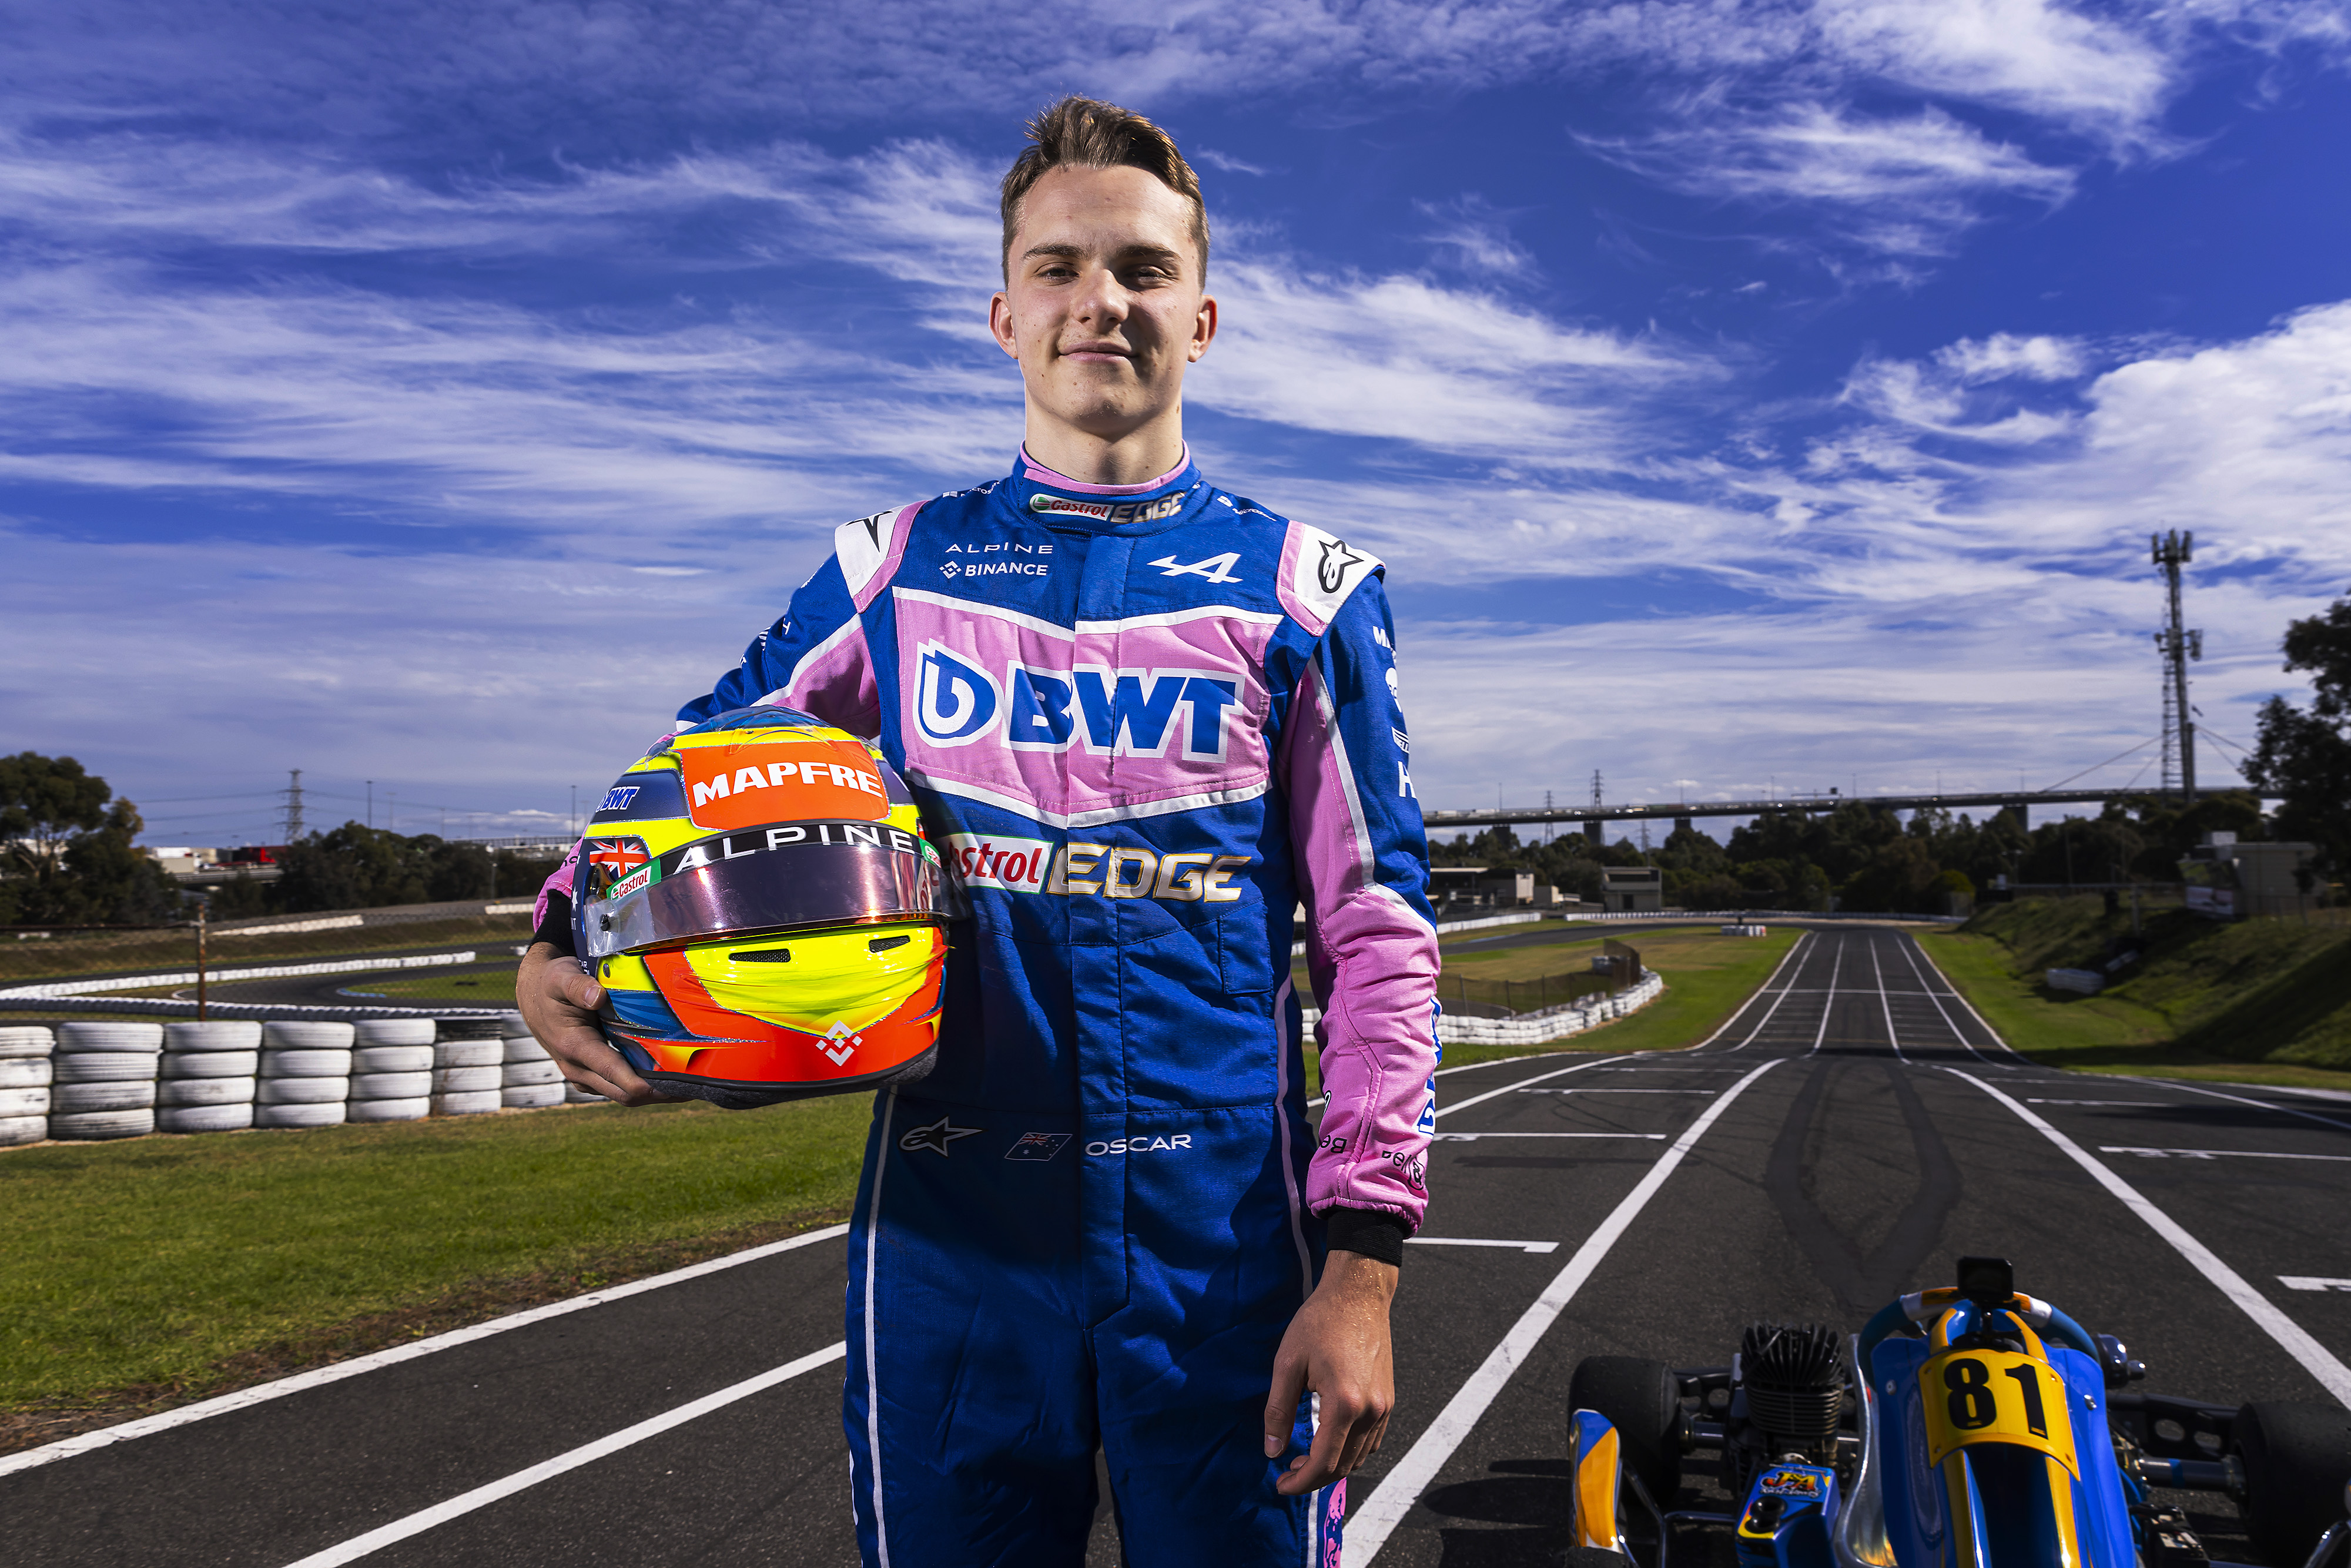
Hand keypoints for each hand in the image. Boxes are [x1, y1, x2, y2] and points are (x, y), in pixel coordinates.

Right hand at [515, 943, 679, 1105]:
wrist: (533, 995)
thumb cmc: (552, 985)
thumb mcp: (561, 978)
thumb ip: (578, 987)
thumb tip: (598, 997)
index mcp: (575, 1047)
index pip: (615, 1075)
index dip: (645, 1085)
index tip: (675, 1084)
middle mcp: (578, 1068)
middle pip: (623, 1094)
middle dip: (658, 1094)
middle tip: (694, 1087)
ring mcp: (583, 1074)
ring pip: (621, 1095)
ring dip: (652, 1094)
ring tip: (688, 1085)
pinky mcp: (589, 1073)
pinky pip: (616, 1087)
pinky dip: (641, 1086)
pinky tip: (665, 1077)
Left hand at [1262, 1249, 1398, 1495]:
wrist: (1358, 1294)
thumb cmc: (1320, 1322)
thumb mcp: (1288, 1363)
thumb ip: (1278, 1411)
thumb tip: (1272, 1451)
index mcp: (1344, 1404)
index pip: (1323, 1463)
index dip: (1299, 1482)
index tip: (1279, 1485)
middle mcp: (1370, 1411)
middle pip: (1343, 1467)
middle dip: (1313, 1479)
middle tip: (1287, 1473)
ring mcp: (1384, 1407)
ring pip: (1360, 1458)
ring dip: (1332, 1467)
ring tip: (1304, 1459)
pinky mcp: (1388, 1399)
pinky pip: (1372, 1441)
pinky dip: (1351, 1452)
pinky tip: (1330, 1441)